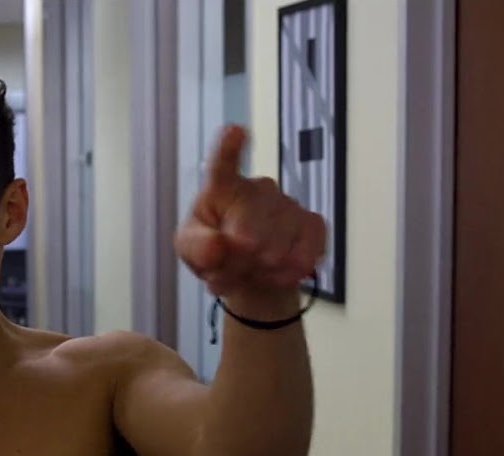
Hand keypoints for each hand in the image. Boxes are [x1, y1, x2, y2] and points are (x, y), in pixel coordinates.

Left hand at [176, 125, 325, 310]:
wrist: (250, 272)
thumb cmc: (215, 252)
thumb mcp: (191, 251)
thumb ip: (197, 247)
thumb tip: (218, 247)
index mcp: (222, 187)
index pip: (223, 164)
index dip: (229, 148)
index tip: (235, 131)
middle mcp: (259, 188)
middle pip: (248, 236)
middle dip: (237, 262)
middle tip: (230, 266)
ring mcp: (289, 204)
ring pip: (274, 252)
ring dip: (258, 272)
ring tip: (250, 268)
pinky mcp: (312, 224)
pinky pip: (301, 258)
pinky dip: (283, 275)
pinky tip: (274, 271)